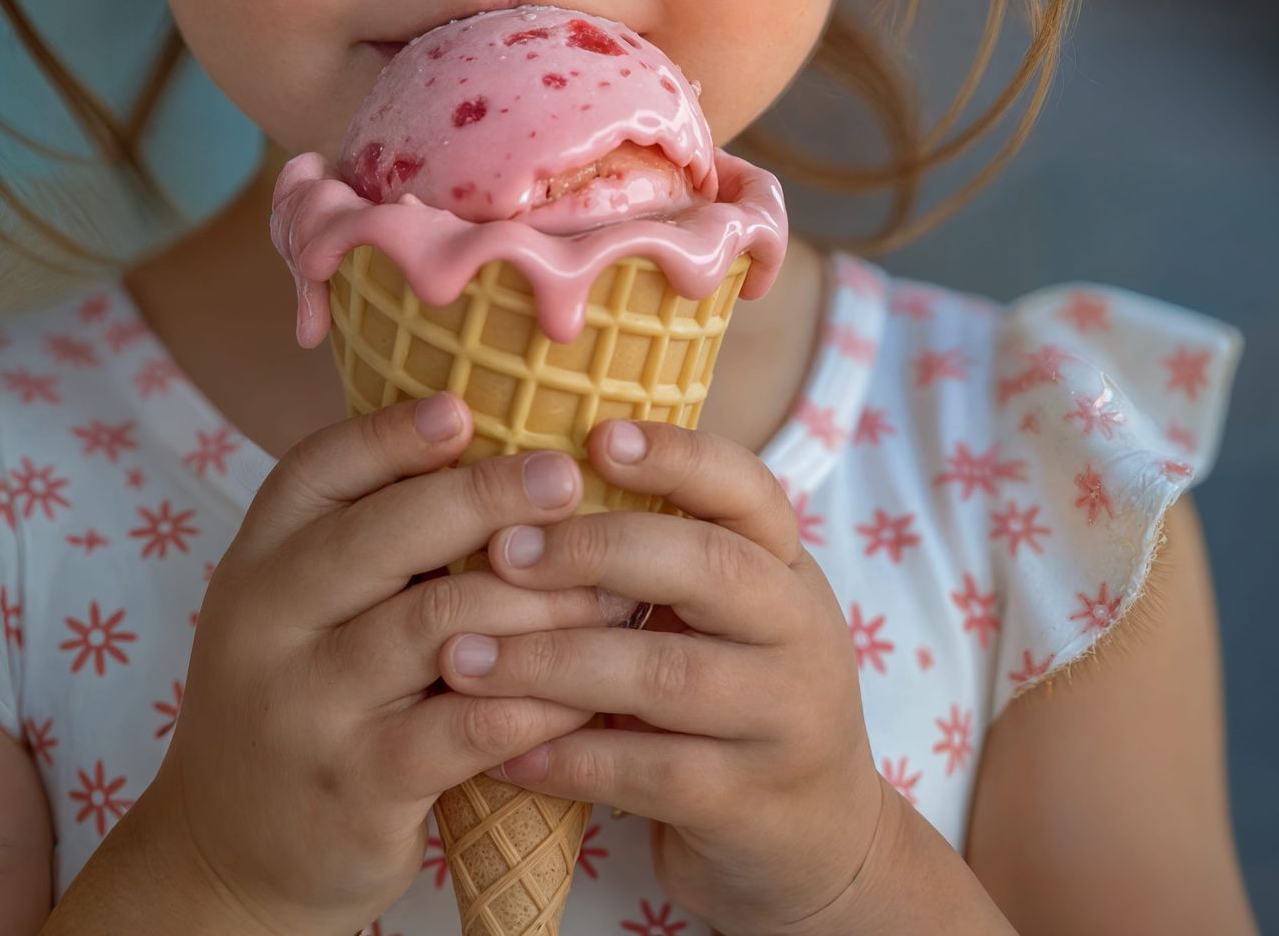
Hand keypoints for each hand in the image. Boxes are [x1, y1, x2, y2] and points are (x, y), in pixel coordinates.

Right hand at [144, 392, 634, 935]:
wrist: (231, 854)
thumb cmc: (301, 696)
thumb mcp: (297, 605)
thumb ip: (366, 532)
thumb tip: (482, 434)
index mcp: (258, 559)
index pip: (317, 469)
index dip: (392, 434)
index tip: (465, 410)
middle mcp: (269, 622)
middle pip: (387, 536)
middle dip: (486, 497)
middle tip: (566, 478)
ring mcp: (309, 708)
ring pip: (439, 626)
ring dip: (539, 601)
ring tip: (610, 586)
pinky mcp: (358, 786)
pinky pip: (466, 726)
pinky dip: (536, 698)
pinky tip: (588, 685)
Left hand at [438, 418, 888, 935]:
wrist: (814, 841)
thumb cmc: (731, 692)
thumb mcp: (720, 611)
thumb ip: (655, 551)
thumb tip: (522, 480)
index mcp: (784, 564)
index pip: (745, 487)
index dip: (676, 456)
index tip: (596, 437)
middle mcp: (799, 630)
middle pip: (709, 567)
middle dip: (596, 550)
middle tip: (501, 549)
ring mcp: (785, 721)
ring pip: (667, 676)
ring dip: (554, 663)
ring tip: (464, 660)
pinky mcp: (752, 804)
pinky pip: (652, 774)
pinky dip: (570, 760)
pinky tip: (502, 752)